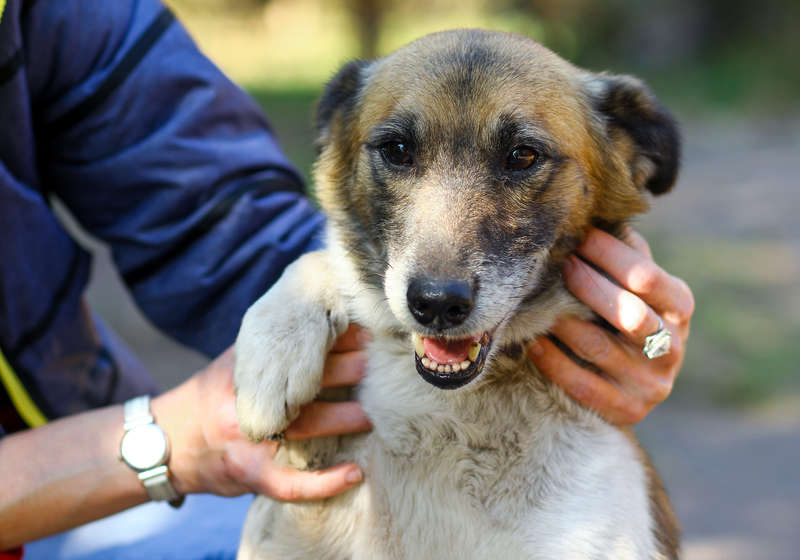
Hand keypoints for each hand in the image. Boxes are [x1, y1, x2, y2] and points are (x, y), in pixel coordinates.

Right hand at [153, 324, 371, 500]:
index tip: (360, 331)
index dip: (329, 341)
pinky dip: (324, 482)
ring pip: (303, 429)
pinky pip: (291, 483)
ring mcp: (251, 441)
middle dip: (341, 372)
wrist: (167, 442)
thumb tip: (319, 318)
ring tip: (372, 413)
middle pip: (302, 384)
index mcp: (248, 372)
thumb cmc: (211, 397)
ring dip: (342, 419)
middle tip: (373, 363)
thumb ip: (269, 349)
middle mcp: (249, 402)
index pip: (295, 350)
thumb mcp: (232, 364)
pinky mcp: (251, 475)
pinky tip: (355, 473)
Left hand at [528, 227, 693, 424]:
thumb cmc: (625, 313)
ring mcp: (652, 384)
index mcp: (679, 307)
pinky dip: (553, 360)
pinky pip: (582, 385)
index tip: (578, 237)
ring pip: (597, 347)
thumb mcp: (635, 284)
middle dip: (587, 286)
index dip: (610, 255)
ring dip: (563, 321)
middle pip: (628, 313)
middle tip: (557, 266)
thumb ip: (625, 255)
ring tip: (537, 301)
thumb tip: (596, 216)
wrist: (631, 381)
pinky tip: (533, 342)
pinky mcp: (628, 411)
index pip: (647, 278)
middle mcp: (672, 347)